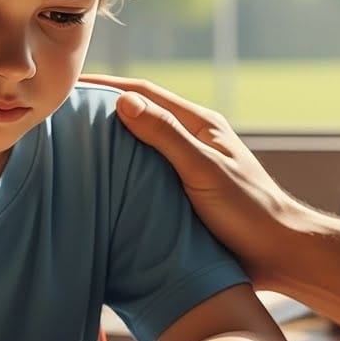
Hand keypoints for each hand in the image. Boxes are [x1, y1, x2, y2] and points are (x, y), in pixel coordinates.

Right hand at [81, 74, 304, 282]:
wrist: (280, 256)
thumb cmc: (249, 212)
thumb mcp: (204, 170)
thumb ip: (167, 136)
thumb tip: (123, 101)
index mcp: (201, 125)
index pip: (145, 93)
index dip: (106, 86)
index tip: (70, 84)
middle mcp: (194, 142)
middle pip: (140, 117)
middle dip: (102, 111)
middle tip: (58, 112)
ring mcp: (190, 169)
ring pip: (141, 149)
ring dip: (109, 145)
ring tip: (67, 146)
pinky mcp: (186, 197)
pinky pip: (145, 177)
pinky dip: (120, 176)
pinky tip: (98, 188)